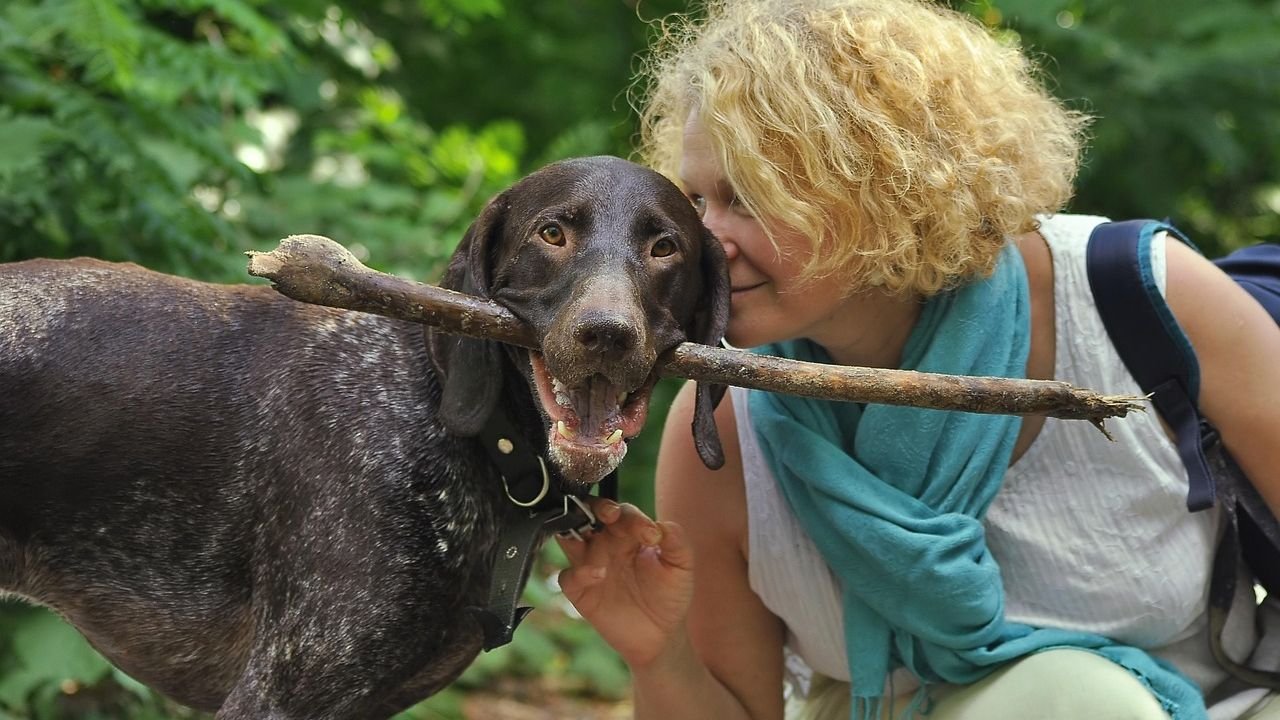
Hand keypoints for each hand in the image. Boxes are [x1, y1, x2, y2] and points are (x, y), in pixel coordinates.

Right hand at [556, 499, 694, 667]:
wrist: (661, 634)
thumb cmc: (670, 595)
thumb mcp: (681, 566)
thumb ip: (676, 542)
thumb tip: (660, 526)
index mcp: (628, 533)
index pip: (623, 513)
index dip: (633, 518)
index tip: (650, 535)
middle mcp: (605, 544)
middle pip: (590, 514)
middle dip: (597, 508)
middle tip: (610, 514)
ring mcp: (590, 565)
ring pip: (570, 537)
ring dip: (577, 531)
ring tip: (594, 537)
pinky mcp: (581, 591)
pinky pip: (568, 576)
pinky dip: (578, 572)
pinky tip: (598, 574)